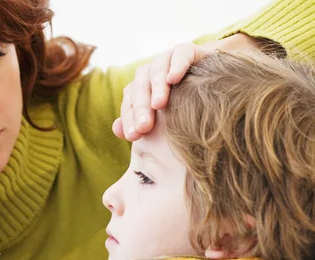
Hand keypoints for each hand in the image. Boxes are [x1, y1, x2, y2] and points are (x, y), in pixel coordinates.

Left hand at [113, 33, 259, 140]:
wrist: (213, 82)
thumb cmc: (182, 106)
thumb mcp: (161, 118)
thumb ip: (138, 124)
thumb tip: (117, 131)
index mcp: (139, 89)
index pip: (130, 103)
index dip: (130, 119)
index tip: (134, 136)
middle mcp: (149, 73)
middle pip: (140, 88)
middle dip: (141, 108)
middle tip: (144, 127)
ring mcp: (166, 59)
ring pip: (156, 70)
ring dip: (157, 87)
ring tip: (158, 104)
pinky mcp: (187, 50)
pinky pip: (180, 55)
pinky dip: (177, 65)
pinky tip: (174, 78)